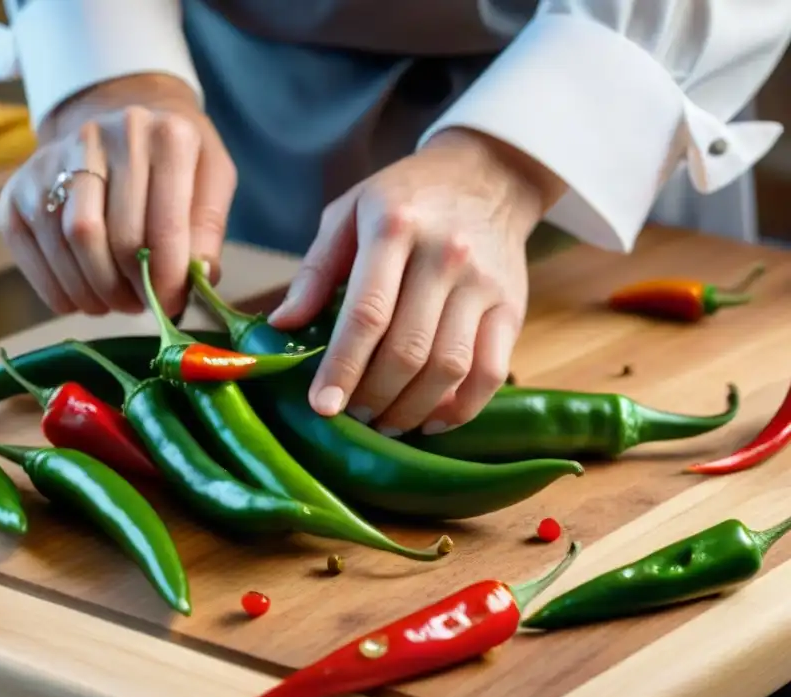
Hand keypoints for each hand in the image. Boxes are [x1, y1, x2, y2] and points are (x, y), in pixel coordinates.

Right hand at [0, 74, 236, 317]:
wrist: (115, 120)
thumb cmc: (173, 160)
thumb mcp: (212, 179)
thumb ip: (208, 228)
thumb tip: (201, 276)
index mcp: (165, 134)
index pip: (164, 224)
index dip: (167, 277)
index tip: (171, 305)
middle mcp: (104, 136)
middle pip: (113, 236)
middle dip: (130, 287)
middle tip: (142, 306)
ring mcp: (52, 159)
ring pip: (71, 243)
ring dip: (96, 292)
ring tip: (116, 302)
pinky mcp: (18, 188)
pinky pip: (33, 252)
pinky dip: (59, 289)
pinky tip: (83, 296)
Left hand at [268, 128, 563, 435]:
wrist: (486, 177)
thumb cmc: (405, 198)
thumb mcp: (348, 213)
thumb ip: (316, 269)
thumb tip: (282, 324)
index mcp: (395, 227)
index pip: (366, 313)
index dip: (342, 367)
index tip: (322, 406)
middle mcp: (445, 255)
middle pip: (408, 349)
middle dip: (374, 396)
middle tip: (352, 417)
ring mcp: (483, 283)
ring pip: (448, 367)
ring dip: (412, 409)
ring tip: (385, 423)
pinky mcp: (511, 307)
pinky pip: (489, 372)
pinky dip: (461, 408)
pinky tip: (432, 420)